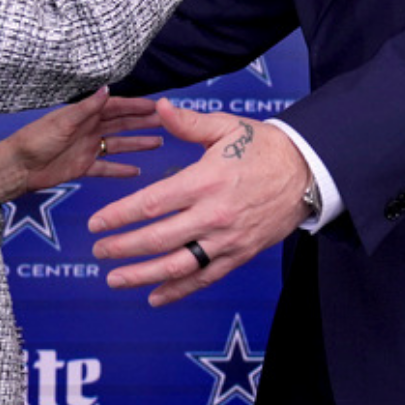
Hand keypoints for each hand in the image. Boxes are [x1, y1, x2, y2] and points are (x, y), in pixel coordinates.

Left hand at [0, 87, 162, 203]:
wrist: (18, 167)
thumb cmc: (35, 140)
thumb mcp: (63, 122)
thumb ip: (87, 107)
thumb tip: (107, 88)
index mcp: (84, 115)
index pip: (116, 107)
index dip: (136, 106)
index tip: (157, 106)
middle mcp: (89, 130)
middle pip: (122, 124)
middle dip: (143, 122)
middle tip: (166, 123)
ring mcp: (87, 148)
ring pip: (118, 144)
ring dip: (137, 144)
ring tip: (158, 143)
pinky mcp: (83, 167)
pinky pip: (106, 167)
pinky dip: (120, 169)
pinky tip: (136, 172)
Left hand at [88, 99, 310, 305]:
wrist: (308, 171)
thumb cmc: (264, 147)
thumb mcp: (226, 127)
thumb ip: (188, 123)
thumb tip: (160, 107)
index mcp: (204, 181)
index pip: (151, 204)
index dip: (119, 216)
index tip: (96, 224)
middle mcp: (213, 214)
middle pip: (157, 239)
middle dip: (122, 248)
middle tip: (98, 252)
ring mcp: (227, 238)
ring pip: (178, 265)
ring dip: (143, 276)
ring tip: (115, 280)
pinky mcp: (241, 253)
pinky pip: (206, 277)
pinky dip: (180, 290)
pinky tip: (156, 296)